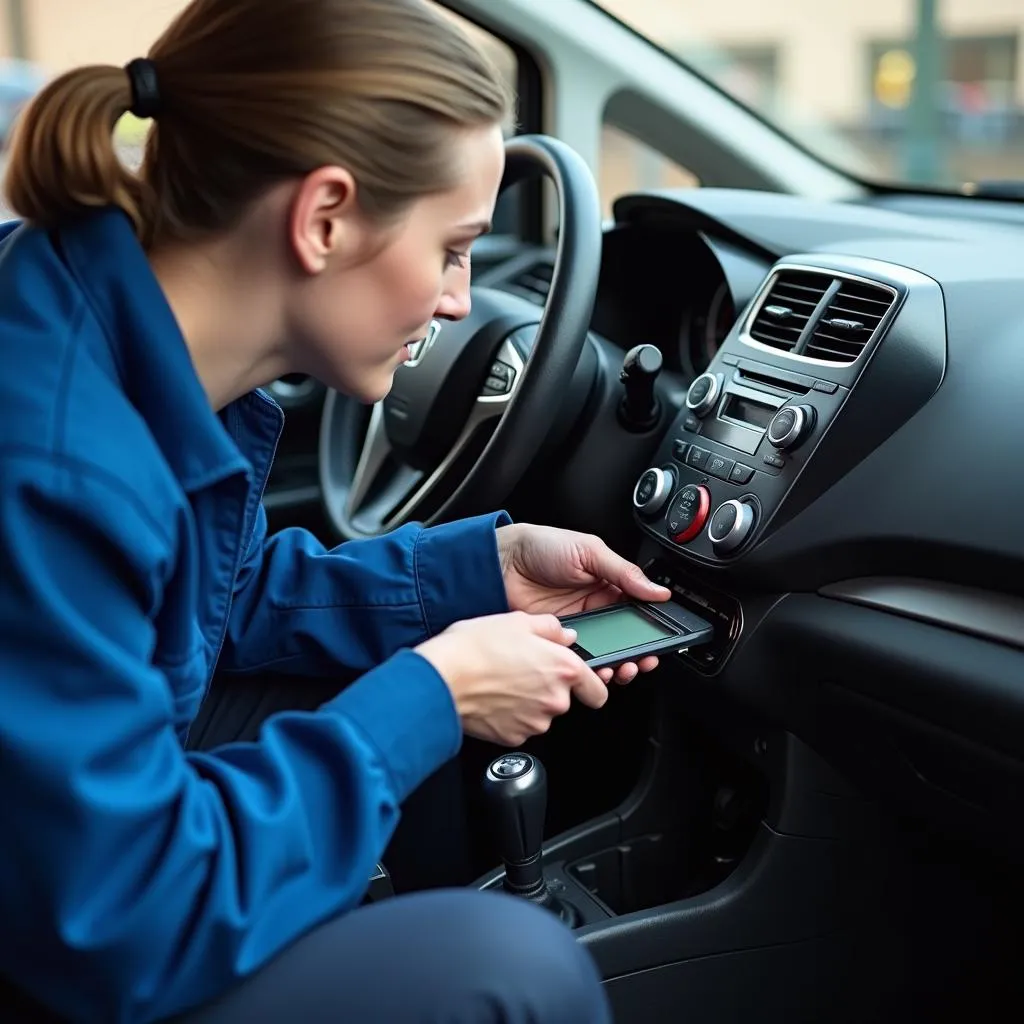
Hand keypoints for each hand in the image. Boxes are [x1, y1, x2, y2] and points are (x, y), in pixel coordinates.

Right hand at [416, 611, 607, 746]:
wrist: (442, 678)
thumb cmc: (475, 647)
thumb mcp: (517, 621)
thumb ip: (550, 628)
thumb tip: (565, 636)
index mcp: (563, 669)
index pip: (597, 690)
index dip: (590, 685)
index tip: (581, 683)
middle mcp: (555, 699)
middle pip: (564, 699)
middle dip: (547, 687)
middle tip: (520, 669)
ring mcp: (535, 722)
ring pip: (541, 713)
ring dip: (528, 701)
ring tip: (502, 681)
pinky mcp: (514, 737)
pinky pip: (520, 725)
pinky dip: (511, 715)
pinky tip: (494, 697)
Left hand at [496, 523, 671, 684]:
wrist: (501, 562)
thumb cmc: (541, 546)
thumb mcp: (589, 551)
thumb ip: (624, 572)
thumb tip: (657, 590)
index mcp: (609, 583)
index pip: (639, 608)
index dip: (653, 625)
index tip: (664, 638)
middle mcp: (597, 606)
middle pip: (627, 637)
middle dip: (639, 652)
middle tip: (644, 660)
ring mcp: (579, 626)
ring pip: (607, 652)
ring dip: (619, 664)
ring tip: (623, 668)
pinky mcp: (560, 641)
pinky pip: (581, 659)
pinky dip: (591, 668)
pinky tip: (598, 668)